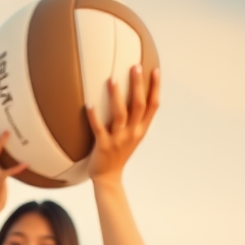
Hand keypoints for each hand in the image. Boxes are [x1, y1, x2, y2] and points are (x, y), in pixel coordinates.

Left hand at [87, 66, 160, 183]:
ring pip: (120, 115)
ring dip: (116, 96)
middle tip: (134, 66)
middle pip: (138, 105)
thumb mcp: (132, 136)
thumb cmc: (118, 153)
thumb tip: (133, 95)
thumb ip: (135, 119)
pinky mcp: (103, 146)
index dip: (155, 88)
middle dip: (137, 85)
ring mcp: (118, 139)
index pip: (153, 106)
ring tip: (111, 79)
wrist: (108, 177)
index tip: (155, 70)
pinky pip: (98, 129)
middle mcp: (132, 133)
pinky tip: (89, 105)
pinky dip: (93, 117)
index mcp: (141, 129)